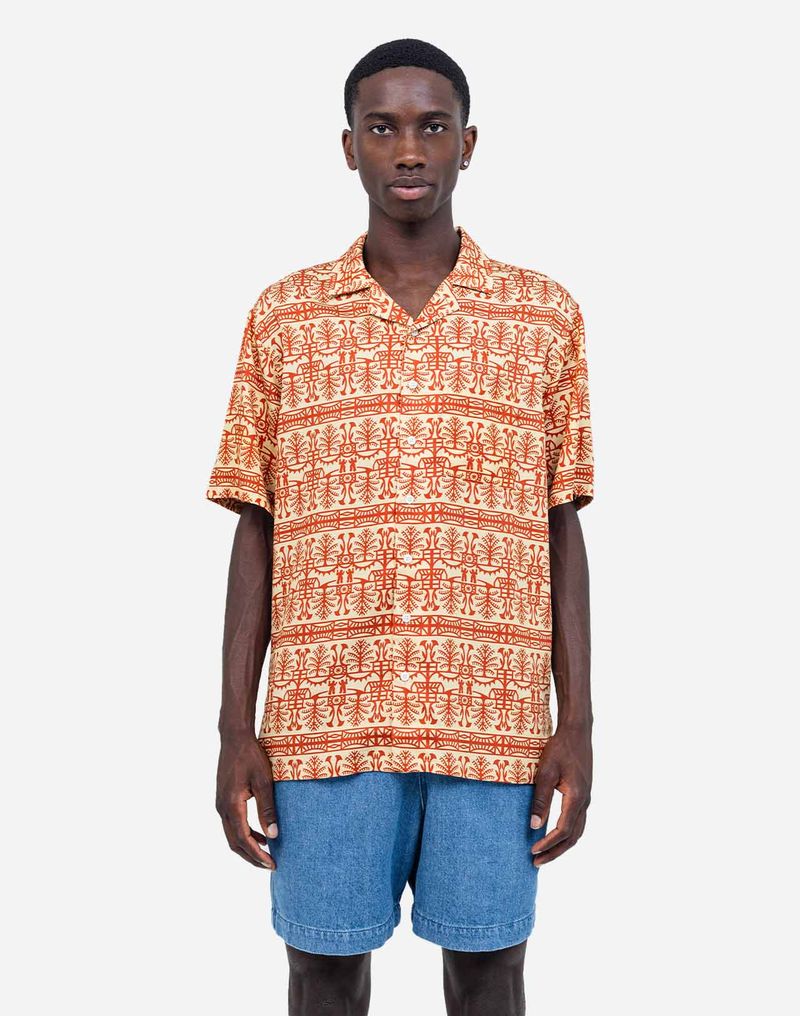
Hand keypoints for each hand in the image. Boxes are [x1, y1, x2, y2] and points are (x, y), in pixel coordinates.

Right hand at [216, 734, 279, 869]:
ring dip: (248, 846)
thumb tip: (273, 835)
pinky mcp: (223, 799)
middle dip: (252, 857)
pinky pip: (232, 824)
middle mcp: (222, 808)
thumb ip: (267, 809)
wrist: (234, 738)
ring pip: (232, 835)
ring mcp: (221, 804)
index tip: (272, 864)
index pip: (244, 839)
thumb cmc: (251, 756)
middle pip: (234, 843)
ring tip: (267, 853)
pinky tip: (260, 834)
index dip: (257, 855)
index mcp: (232, 806)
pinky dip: (244, 834)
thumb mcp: (264, 781)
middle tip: (270, 865)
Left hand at [529, 723, 591, 865]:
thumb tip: (534, 825)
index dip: (548, 844)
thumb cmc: (559, 749)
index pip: (563, 830)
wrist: (577, 732)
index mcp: (576, 797)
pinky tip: (554, 834)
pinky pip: (578, 821)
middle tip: (536, 862)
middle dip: (555, 852)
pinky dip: (567, 834)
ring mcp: (586, 798)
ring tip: (544, 853)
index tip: (532, 851)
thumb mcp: (545, 772)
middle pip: (573, 837)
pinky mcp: (583, 794)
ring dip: (561, 845)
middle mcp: (585, 802)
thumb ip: (541, 799)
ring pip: (577, 831)